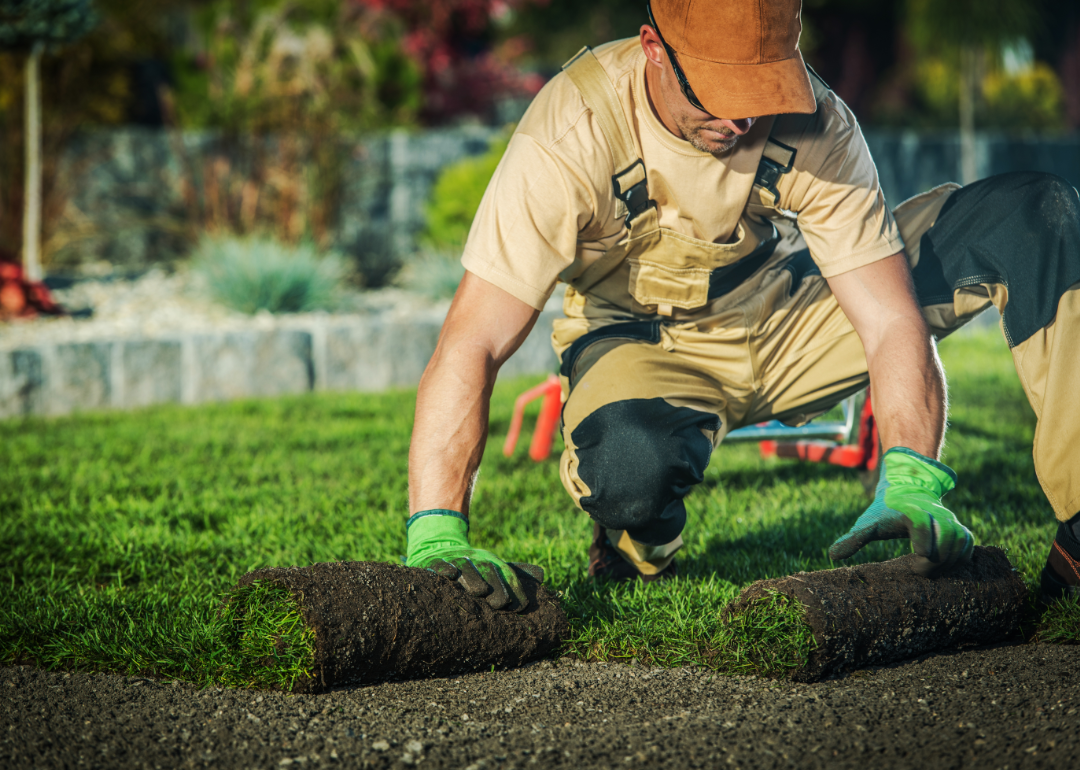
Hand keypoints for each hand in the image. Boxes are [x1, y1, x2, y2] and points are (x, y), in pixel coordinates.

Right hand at [405, 510, 543, 609]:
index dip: (514, 590)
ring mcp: (455, 560)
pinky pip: (439, 564)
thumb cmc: (473, 565)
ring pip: (466, 568)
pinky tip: (450, 576)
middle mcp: (475, 559)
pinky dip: (445, 569)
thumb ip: (516, 572)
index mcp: (492, 562)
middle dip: (495, 587)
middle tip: (499, 604)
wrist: (439, 546)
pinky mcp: (434, 562)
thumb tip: (542, 575)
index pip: (507, 575)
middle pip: (488, 571)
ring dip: (472, 579)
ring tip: (479, 592)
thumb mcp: (494, 565)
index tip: (519, 607)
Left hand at [829, 447, 973, 573]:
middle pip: (945, 536)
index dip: (923, 539)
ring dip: (949, 560)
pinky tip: (946, 567)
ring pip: (960, 540)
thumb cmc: (884, 511)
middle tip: (919, 571)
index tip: (918, 556)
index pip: (920, 522)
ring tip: (932, 571)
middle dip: (935, 558)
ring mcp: (948, 520)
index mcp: (910, 510)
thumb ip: (853, 539)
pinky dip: (961, 557)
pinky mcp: (958, 527)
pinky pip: (968, 543)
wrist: (906, 490)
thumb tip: (832, 555)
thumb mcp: (868, 523)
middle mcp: (934, 513)